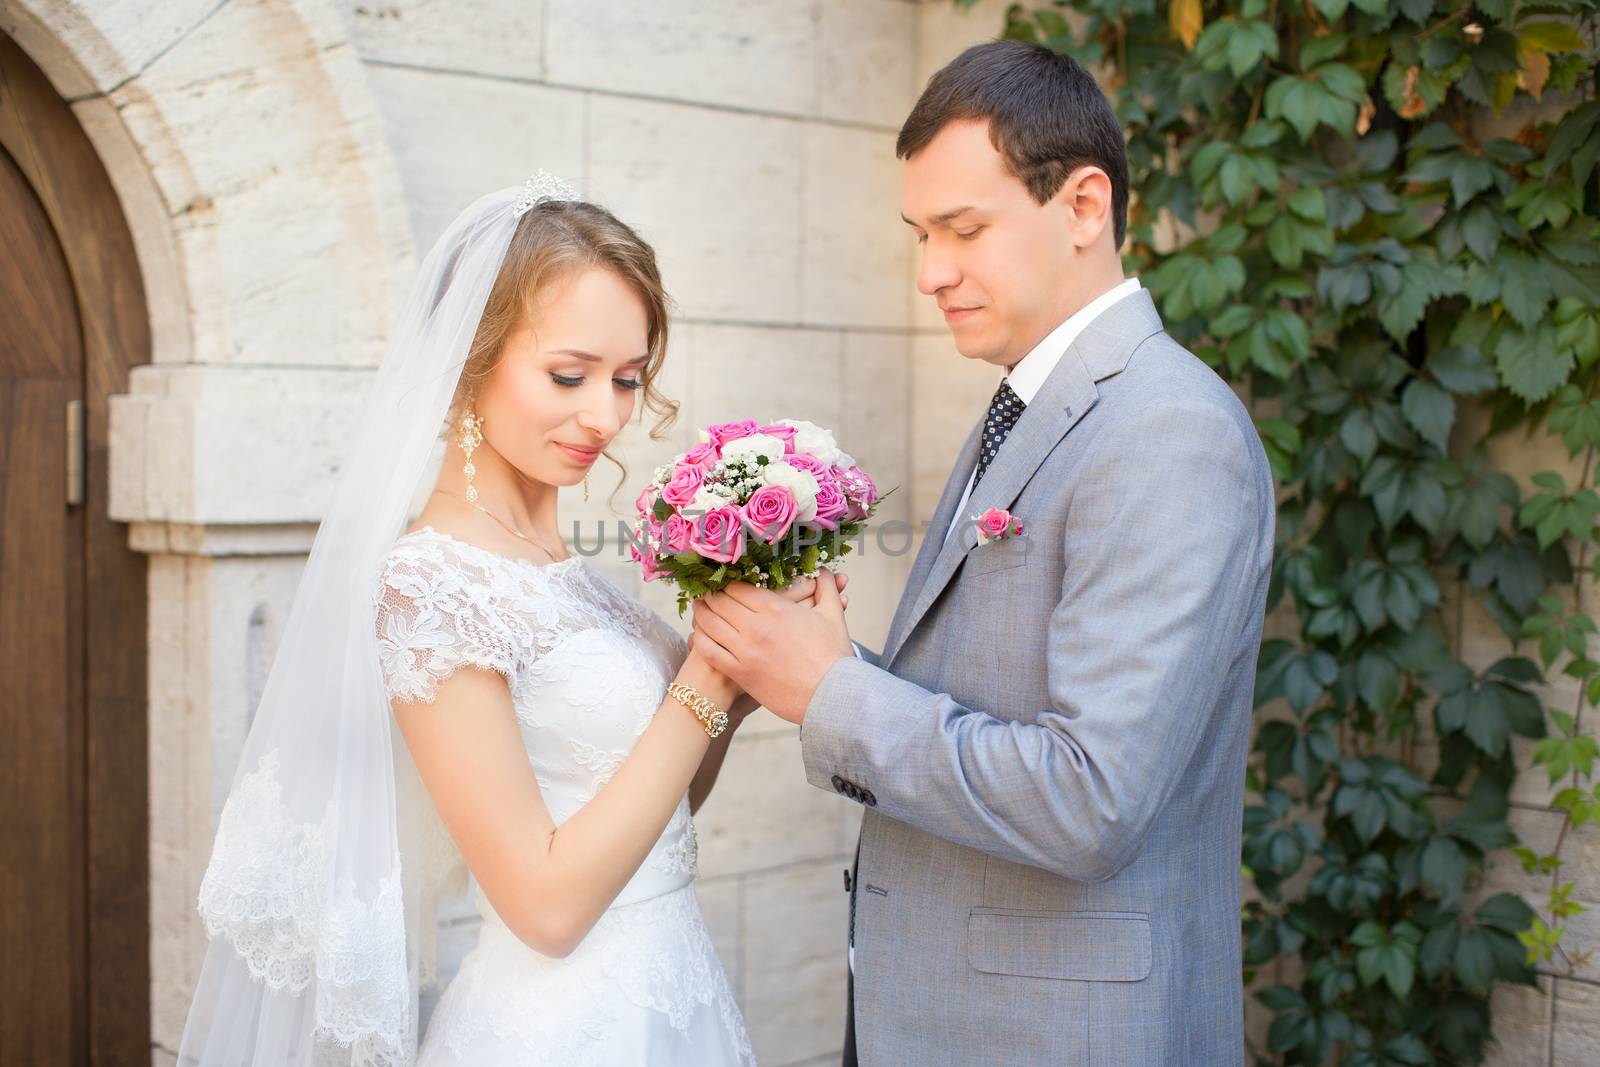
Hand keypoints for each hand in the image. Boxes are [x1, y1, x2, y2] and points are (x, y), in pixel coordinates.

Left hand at [690, 568, 854, 724]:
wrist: (832, 696)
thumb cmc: (834, 656)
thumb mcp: (833, 615)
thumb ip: (825, 588)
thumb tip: (823, 570)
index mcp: (776, 609)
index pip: (738, 588)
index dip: (726, 582)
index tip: (720, 580)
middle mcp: (756, 627)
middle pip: (720, 603)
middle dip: (710, 595)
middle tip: (703, 591)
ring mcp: (745, 651)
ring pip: (710, 625)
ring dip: (700, 614)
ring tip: (697, 609)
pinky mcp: (741, 673)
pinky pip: (710, 652)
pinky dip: (700, 640)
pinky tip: (698, 636)